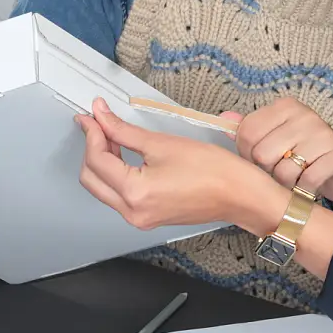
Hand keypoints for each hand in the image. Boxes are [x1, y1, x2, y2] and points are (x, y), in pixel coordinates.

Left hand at [77, 98, 285, 235]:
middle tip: (99, 123)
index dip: (92, 132)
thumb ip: (124, 130)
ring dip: (103, 162)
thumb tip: (102, 116)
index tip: (92, 114)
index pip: (97, 159)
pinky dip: (116, 175)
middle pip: (91, 178)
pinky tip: (125, 156)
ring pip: (102, 188)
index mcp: (134, 192)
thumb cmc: (213, 170)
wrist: (240, 194)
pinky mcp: (147, 218)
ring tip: (113, 136)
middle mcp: (132, 211)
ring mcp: (139, 218)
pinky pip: (119, 196)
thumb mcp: (163, 143)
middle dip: (92, 148)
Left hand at [233, 97, 332, 208]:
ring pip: (283, 171)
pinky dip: (305, 190)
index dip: (247, 155)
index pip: (247, 132)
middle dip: (268, 172)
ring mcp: (324, 134)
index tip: (261, 162)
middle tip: (282, 171)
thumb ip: (251, 131)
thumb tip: (224, 118)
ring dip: (287, 184)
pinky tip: (310, 185)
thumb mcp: (278, 138)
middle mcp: (305, 115)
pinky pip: (307, 181)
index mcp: (285, 107)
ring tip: (297, 178)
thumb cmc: (307, 154)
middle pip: (262, 154)